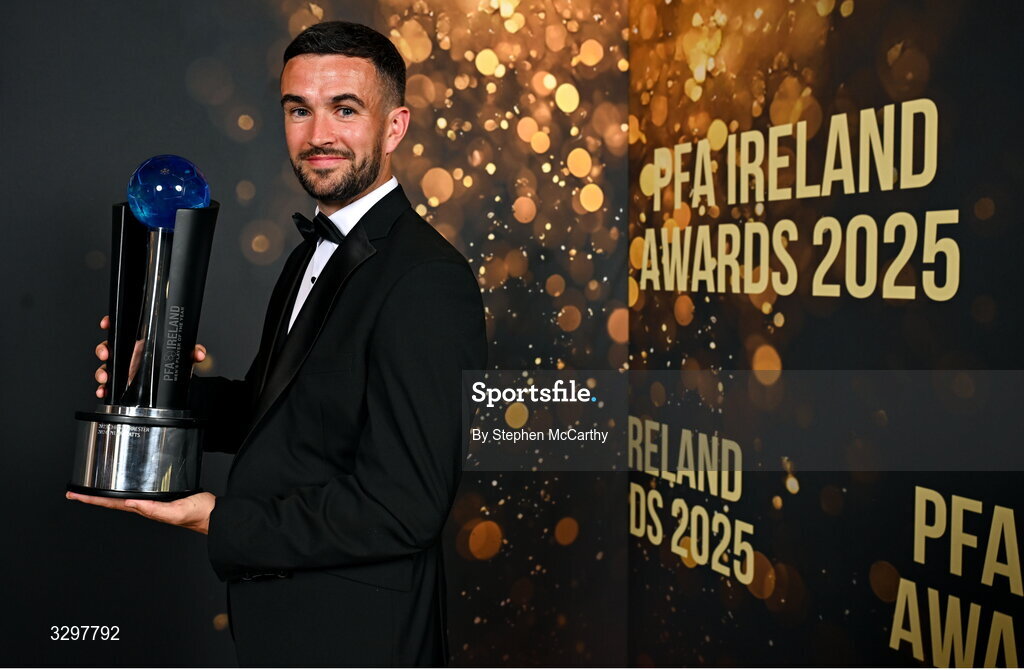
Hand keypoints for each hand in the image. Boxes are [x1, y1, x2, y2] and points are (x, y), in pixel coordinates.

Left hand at [65, 490, 215, 534]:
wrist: (212, 514)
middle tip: (74, 491)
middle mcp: (144, 506)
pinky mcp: (160, 496)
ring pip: (121, 497)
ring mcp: (151, 502)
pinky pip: (135, 492)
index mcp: (144, 509)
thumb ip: (155, 509)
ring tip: (91, 489)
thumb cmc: (198, 514)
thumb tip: (133, 503)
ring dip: (104, 493)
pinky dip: (123, 488)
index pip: (112, 503)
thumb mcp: (177, 511)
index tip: (75, 495)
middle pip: (111, 500)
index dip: (92, 499)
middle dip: (92, 496)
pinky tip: (122, 485)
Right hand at [94, 315, 207, 398]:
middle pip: (110, 347)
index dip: (112, 324)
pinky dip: (104, 389)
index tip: (107, 323)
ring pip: (107, 366)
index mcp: (143, 342)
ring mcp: (126, 369)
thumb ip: (192, 352)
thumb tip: (199, 353)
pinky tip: (104, 391)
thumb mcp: (184, 356)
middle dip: (103, 349)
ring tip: (105, 377)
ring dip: (102, 371)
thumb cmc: (175, 364)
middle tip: (105, 354)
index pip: (123, 329)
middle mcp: (131, 354)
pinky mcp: (124, 384)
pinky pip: (110, 385)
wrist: (174, 383)